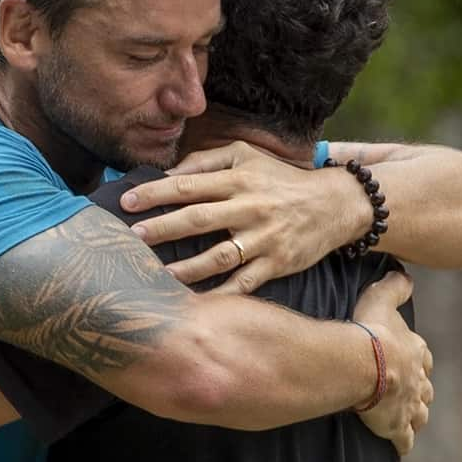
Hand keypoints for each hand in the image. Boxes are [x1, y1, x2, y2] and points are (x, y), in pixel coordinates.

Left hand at [121, 142, 368, 294]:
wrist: (335, 204)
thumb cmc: (281, 179)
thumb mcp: (247, 156)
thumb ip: (207, 161)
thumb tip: (169, 173)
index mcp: (238, 180)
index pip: (188, 185)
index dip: (155, 193)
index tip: (126, 203)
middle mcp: (249, 208)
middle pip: (198, 219)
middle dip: (162, 229)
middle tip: (132, 239)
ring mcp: (263, 239)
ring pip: (218, 256)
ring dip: (185, 268)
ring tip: (156, 275)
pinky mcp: (277, 264)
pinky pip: (244, 283)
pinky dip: (221, 296)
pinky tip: (196, 304)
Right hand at [350, 271, 431, 455]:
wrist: (364, 363)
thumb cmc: (370, 330)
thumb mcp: (382, 298)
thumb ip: (395, 286)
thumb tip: (407, 275)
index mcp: (416, 352)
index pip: (423, 358)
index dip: (418, 361)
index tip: (414, 363)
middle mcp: (418, 381)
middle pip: (425, 389)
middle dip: (420, 391)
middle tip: (410, 394)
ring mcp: (410, 405)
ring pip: (420, 415)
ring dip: (416, 416)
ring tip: (408, 419)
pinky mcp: (397, 426)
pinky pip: (404, 439)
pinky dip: (404, 442)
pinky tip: (401, 446)